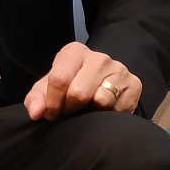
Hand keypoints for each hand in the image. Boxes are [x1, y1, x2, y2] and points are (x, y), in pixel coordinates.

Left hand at [24, 43, 141, 121]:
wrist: (103, 84)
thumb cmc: (69, 87)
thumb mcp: (47, 90)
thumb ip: (36, 100)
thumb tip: (36, 113)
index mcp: (74, 52)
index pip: (59, 79)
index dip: (52, 103)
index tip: (51, 114)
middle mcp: (98, 57)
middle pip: (78, 93)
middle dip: (70, 110)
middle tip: (69, 114)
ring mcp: (119, 69)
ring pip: (100, 101)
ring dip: (89, 114)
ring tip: (85, 111)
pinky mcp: (134, 84)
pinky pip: (117, 109)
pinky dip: (107, 116)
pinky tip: (102, 111)